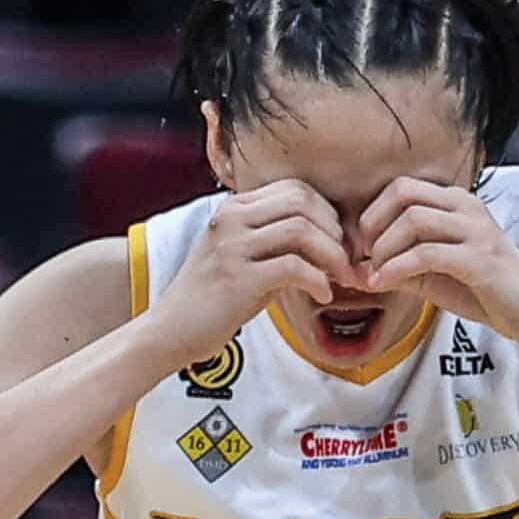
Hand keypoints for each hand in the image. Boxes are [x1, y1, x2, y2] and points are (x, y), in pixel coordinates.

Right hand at [160, 179, 344, 365]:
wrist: (171, 330)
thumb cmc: (215, 297)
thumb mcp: (242, 255)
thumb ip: (276, 239)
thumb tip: (329, 238)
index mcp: (234, 208)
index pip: (295, 189)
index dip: (327, 212)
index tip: (338, 241)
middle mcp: (231, 220)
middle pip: (303, 202)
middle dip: (335, 231)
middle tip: (346, 260)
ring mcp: (232, 247)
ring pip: (301, 230)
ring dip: (332, 256)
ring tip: (340, 278)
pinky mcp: (237, 278)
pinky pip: (293, 268)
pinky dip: (318, 281)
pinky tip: (322, 295)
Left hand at [358, 177, 518, 348]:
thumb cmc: (485, 292)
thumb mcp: (434, 275)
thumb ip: (400, 265)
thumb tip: (359, 270)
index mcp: (457, 203)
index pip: (402, 187)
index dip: (372, 212)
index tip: (362, 246)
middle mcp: (467, 207)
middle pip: (403, 192)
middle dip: (372, 223)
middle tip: (364, 255)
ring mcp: (475, 230)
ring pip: (412, 219)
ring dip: (384, 248)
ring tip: (375, 273)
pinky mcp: (479, 258)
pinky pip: (425, 253)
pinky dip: (397, 268)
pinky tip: (384, 283)